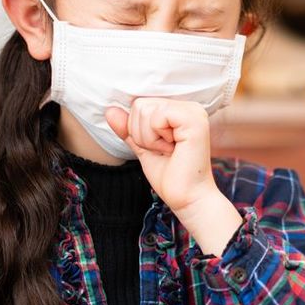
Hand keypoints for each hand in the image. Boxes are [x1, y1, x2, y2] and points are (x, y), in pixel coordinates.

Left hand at [105, 98, 241, 255]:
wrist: (188, 199)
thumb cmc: (170, 177)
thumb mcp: (143, 148)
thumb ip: (128, 129)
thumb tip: (109, 110)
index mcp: (180, 110)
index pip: (140, 104)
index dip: (139, 130)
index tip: (161, 148)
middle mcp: (190, 106)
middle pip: (140, 105)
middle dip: (142, 134)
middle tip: (165, 151)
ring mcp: (193, 112)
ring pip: (145, 110)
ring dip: (149, 138)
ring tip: (170, 151)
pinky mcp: (194, 120)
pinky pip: (156, 117)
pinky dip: (155, 138)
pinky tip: (173, 149)